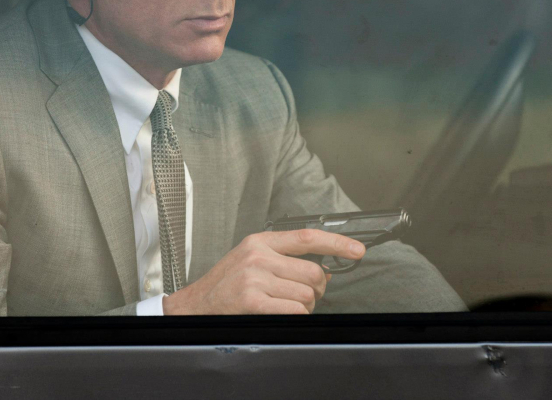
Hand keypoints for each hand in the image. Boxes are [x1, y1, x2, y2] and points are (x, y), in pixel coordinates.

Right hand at [162, 229, 365, 314]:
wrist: (193, 306)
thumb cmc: (226, 284)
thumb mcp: (252, 259)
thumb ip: (284, 259)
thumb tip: (324, 270)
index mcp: (261, 241)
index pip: (308, 236)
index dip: (337, 242)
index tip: (357, 250)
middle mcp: (259, 255)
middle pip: (314, 271)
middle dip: (318, 289)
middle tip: (306, 295)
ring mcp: (255, 277)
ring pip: (307, 293)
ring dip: (306, 305)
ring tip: (287, 306)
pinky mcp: (252, 299)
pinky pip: (294, 309)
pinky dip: (296, 315)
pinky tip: (283, 314)